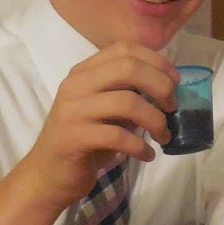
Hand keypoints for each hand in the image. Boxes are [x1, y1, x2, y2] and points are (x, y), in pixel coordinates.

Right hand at [15, 42, 179, 209]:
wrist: (48, 175)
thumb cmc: (84, 142)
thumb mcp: (106, 111)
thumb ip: (128, 94)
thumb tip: (168, 90)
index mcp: (84, 72)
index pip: (124, 49)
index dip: (156, 61)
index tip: (175, 81)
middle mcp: (76, 85)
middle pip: (129, 68)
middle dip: (161, 86)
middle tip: (172, 108)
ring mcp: (73, 110)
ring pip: (128, 102)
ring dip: (155, 121)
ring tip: (164, 136)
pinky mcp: (74, 137)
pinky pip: (118, 136)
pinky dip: (141, 146)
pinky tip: (147, 155)